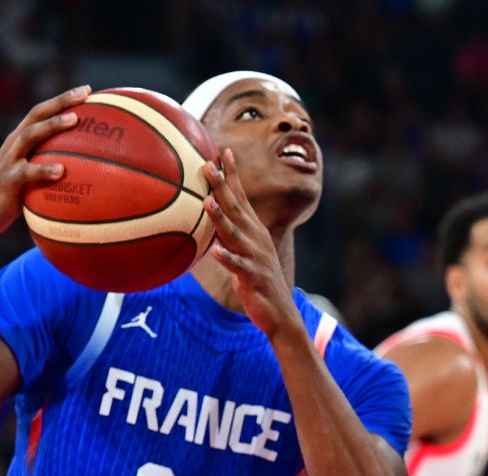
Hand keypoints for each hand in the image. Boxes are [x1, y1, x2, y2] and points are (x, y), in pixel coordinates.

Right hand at [0, 85, 91, 236]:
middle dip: (61, 101)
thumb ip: (53, 166)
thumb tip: (91, 170)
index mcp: (21, 139)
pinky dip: (44, 170)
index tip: (88, 90)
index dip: (63, 99)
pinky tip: (62, 171)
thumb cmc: (16, 196)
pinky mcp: (8, 180)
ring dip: (52, 125)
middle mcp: (14, 143)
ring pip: (30, 135)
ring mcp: (9, 159)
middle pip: (37, 114)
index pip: (42, 112)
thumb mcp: (34, 177)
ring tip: (74, 120)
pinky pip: (27, 172)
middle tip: (85, 94)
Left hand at [202, 150, 299, 336]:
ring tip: (207, 201)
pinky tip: (215, 252)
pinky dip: (226, 259)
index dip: (232, 174)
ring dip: (221, 217)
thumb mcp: (244, 254)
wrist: (281, 313)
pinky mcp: (253, 277)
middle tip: (207, 165)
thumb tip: (209, 223)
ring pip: (235, 234)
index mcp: (254, 231)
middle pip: (237, 208)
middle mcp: (256, 239)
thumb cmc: (258, 283)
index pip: (242, 197)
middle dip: (222, 186)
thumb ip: (229, 237)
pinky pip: (238, 267)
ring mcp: (255, 257)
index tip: (222, 150)